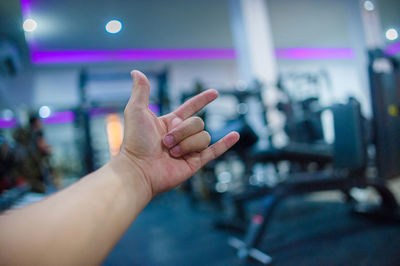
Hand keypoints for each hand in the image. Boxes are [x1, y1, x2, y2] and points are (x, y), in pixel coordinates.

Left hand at [117, 70, 238, 196]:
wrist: (138, 170)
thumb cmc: (134, 142)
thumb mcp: (136, 110)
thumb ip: (141, 91)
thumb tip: (136, 72)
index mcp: (169, 123)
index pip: (190, 108)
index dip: (202, 100)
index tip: (214, 93)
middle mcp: (181, 135)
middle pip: (197, 123)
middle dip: (182, 131)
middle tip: (165, 143)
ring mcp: (188, 150)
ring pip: (203, 137)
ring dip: (188, 144)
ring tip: (173, 153)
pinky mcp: (194, 163)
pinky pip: (214, 151)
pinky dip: (225, 143)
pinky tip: (235, 135)